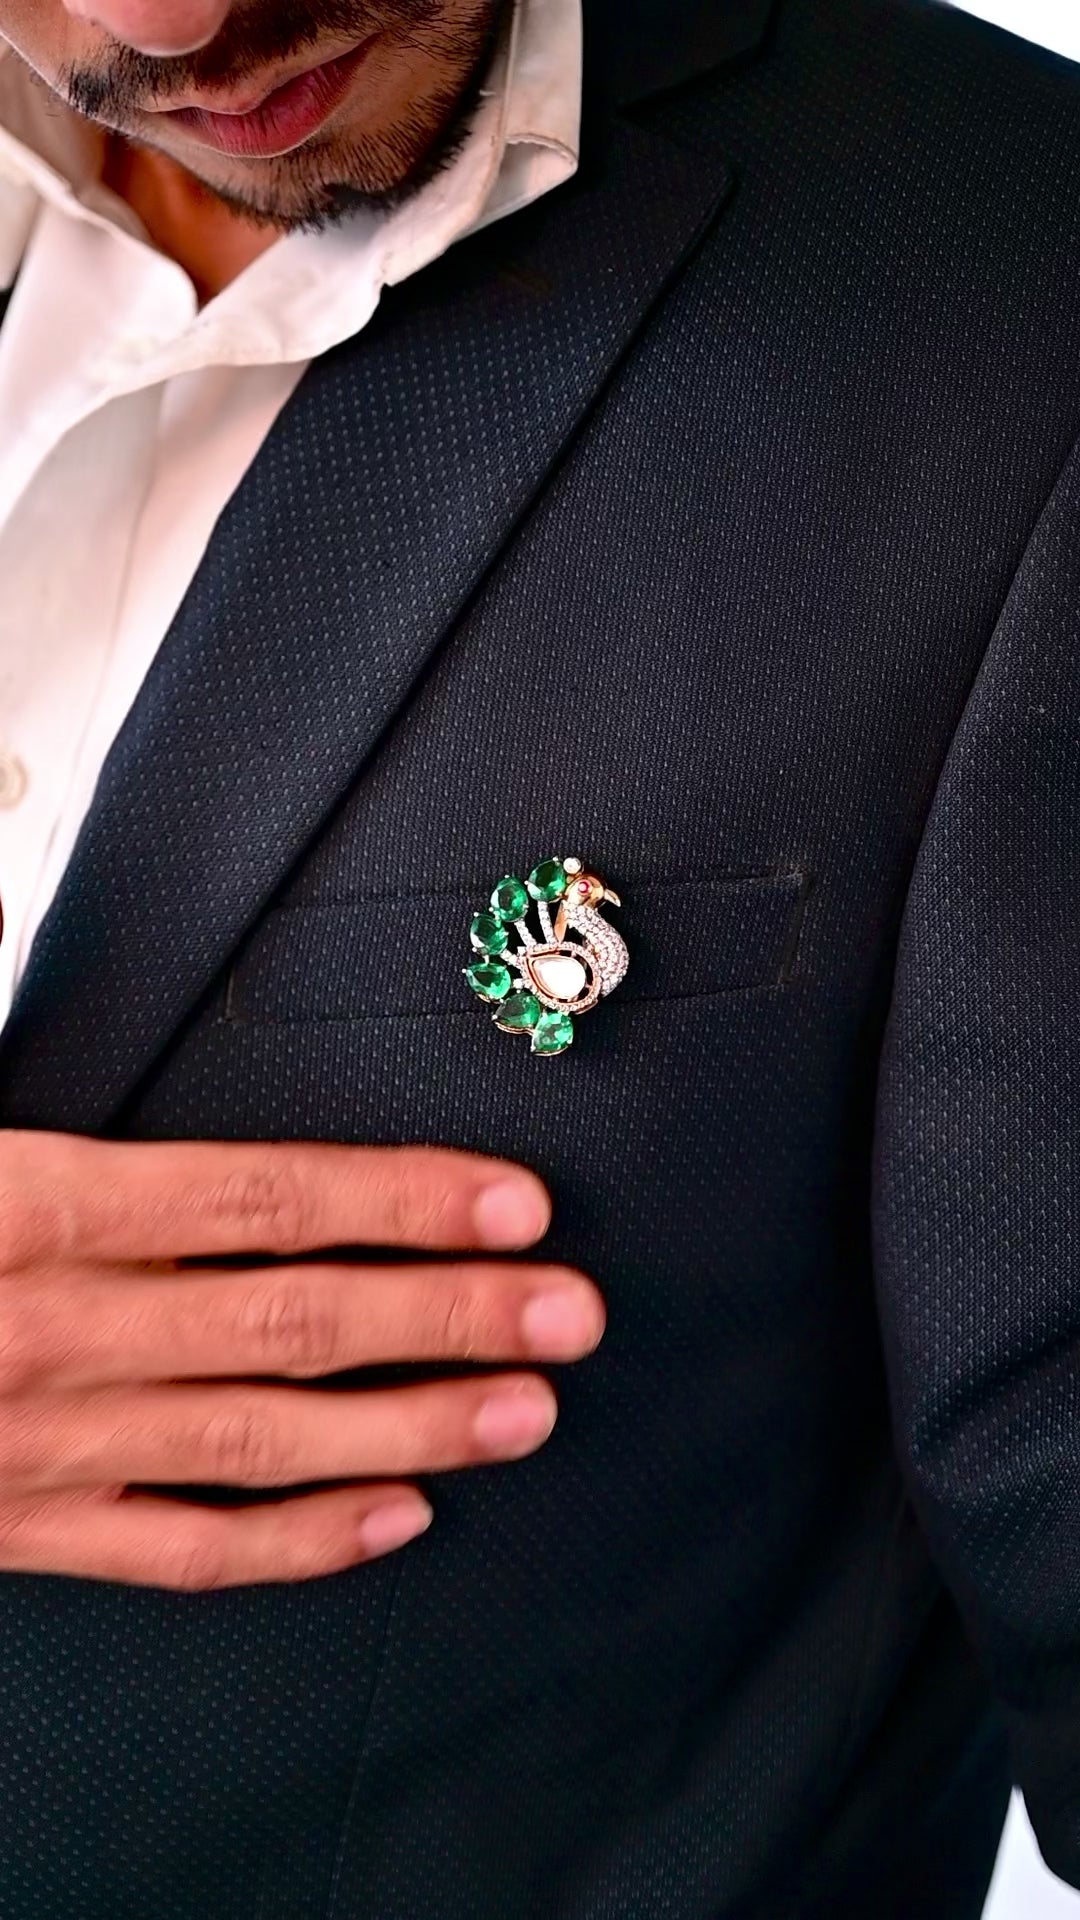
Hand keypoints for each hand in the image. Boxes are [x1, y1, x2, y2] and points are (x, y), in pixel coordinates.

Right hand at [0, 1132, 603, 1590]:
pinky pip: (185, 1548)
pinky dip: (301, 1539)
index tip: (511, 1206)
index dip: (406, 1204)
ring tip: (521, 1410)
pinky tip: (399, 1515)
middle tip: (564, 1312)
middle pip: (294, 1320)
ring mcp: (45, 1443)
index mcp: (36, 1210)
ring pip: (263, 1439)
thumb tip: (234, 1133)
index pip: (264, 1201)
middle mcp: (56, 1332)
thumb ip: (91, 1142)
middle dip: (450, 1315)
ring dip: (410, 1427)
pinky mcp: (25, 1530)